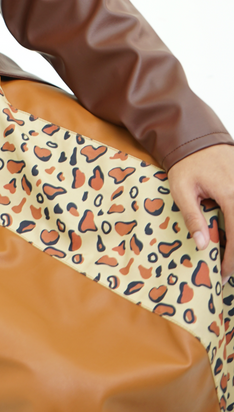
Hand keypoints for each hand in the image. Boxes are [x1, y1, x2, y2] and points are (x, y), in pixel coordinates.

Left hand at [169, 144, 233, 280]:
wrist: (196, 137)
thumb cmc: (186, 163)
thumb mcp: (182, 190)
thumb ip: (193, 217)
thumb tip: (202, 245)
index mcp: (230, 194)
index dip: (232, 258)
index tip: (226, 273)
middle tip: (231, 267)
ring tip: (230, 255)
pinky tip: (231, 234)